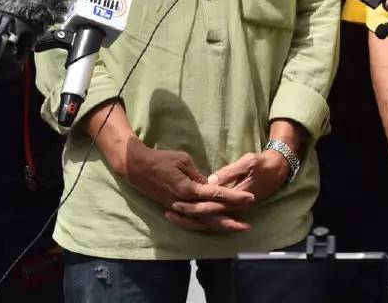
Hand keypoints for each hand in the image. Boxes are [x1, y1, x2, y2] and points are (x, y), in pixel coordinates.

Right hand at [118, 139, 253, 232]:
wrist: (137, 168)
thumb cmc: (160, 160)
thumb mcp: (183, 160)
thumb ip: (198, 175)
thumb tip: (209, 185)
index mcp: (188, 189)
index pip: (216, 195)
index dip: (234, 197)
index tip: (250, 198)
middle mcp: (185, 203)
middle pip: (212, 215)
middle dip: (232, 219)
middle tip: (248, 223)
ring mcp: (178, 209)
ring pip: (203, 222)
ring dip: (220, 226)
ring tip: (236, 228)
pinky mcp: (173, 210)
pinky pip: (192, 222)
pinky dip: (204, 226)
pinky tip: (214, 227)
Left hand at [167, 150, 288, 229]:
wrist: (278, 169)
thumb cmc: (262, 164)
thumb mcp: (247, 163)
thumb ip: (229, 172)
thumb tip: (211, 180)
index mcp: (236, 197)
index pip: (212, 205)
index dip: (194, 205)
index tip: (177, 202)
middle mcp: (234, 206)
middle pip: (207, 215)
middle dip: (188, 214)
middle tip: (169, 211)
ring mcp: (234, 207)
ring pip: (209, 218)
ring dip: (191, 218)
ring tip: (172, 214)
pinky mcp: (233, 205)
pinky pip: (215, 214)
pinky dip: (200, 215)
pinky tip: (187, 214)